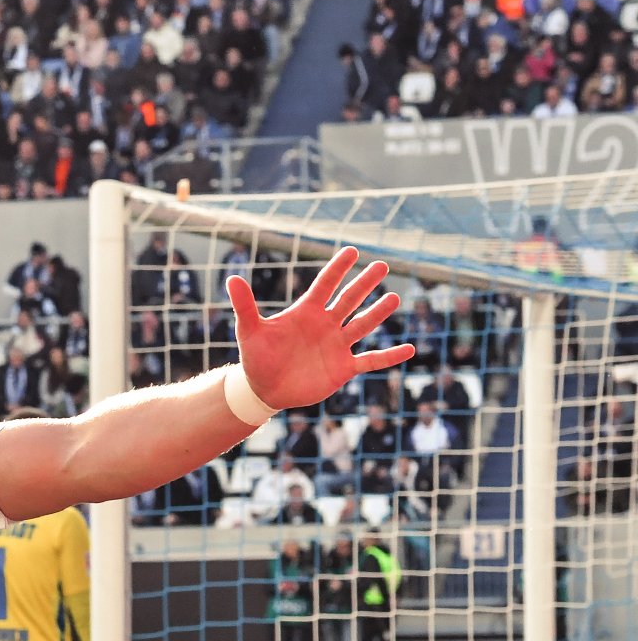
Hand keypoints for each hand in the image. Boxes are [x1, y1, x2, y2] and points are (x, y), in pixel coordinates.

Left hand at [228, 246, 413, 410]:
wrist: (263, 389)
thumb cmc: (256, 357)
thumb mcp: (250, 331)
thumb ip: (245, 305)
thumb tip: (231, 278)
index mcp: (306, 313)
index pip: (325, 285)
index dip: (337, 268)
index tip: (352, 251)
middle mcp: (325, 325)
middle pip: (349, 300)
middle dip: (364, 284)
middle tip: (382, 266)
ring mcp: (337, 346)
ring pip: (362, 325)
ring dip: (377, 313)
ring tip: (394, 297)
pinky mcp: (343, 368)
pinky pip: (371, 360)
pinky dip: (389, 356)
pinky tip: (410, 349)